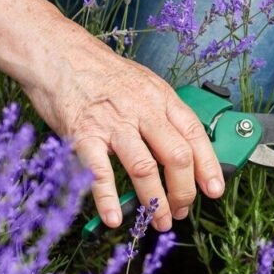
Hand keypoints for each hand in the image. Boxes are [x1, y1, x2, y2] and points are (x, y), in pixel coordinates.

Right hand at [21, 23, 224, 231]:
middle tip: (181, 210)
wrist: (58, 53)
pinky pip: (100, 172)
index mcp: (160, 97)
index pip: (194, 134)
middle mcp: (142, 110)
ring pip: (145, 168)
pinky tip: (114, 218)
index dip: (208, 165)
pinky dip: (108, 199)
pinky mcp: (84, 134)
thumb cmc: (100, 71)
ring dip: (154, 201)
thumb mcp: (144, 83)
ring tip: (156, 220)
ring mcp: (113, 123)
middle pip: (176, 156)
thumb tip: (183, 143)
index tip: (214, 188)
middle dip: (183, 191)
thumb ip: (162, 112)